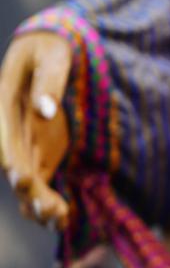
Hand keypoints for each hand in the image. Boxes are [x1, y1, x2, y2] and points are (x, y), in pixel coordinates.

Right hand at [0, 31, 70, 229]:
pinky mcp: (43, 156)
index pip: (1, 133)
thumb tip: (44, 110)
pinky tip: (64, 219)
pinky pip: (43, 183)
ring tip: (59, 219)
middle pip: (13, 163)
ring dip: (39, 201)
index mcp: (4, 104)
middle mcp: (10, 130)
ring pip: (26, 180)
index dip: (8, 154)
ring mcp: (27, 146)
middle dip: (27, 188)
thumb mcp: (53, 56)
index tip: (20, 175)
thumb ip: (49, 81)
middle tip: (46, 207)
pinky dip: (50, 200)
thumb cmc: (52, 48)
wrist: (56, 51)